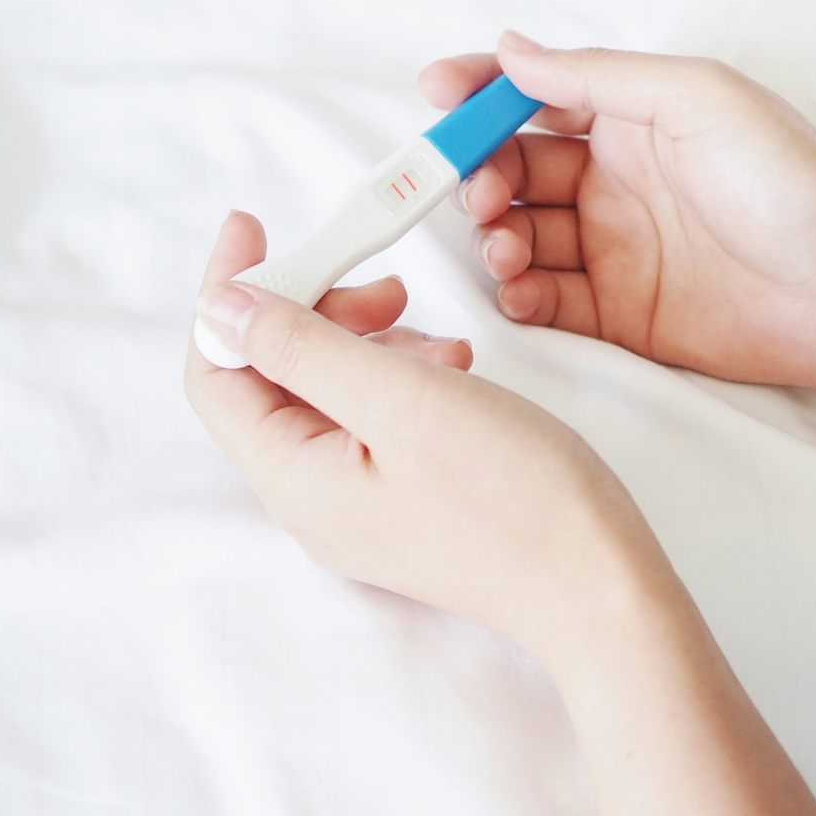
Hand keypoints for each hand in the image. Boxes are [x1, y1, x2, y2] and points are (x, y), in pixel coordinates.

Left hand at [183, 212, 675, 665]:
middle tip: (388, 285)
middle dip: (315, 313)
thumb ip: (303, 347)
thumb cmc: (515, 500)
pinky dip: (403, 376)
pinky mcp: (404, 502)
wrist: (599, 587)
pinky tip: (456, 370)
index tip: (258, 227)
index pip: (215, 371)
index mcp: (293, 478)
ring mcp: (359, 506)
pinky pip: (373, 421)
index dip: (228, 293)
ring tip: (440, 339)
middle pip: (270, 378)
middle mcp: (311, 499)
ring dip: (369, 342)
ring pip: (328, 393)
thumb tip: (222, 305)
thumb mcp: (403, 399)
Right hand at [419, 33, 815, 392]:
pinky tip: (521, 288)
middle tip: (475, 191)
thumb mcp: (698, 99)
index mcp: (635, 117)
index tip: (437, 96)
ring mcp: (617, 248)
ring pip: (520, 235)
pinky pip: (547, 302)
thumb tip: (511, 49)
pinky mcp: (623, 315)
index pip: (536, 95)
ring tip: (506, 243)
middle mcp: (617, 179)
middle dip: (476, 173)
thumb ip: (600, 76)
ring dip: (493, 235)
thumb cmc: (793, 183)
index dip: (480, 92)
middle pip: (514, 168)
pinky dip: (519, 294)